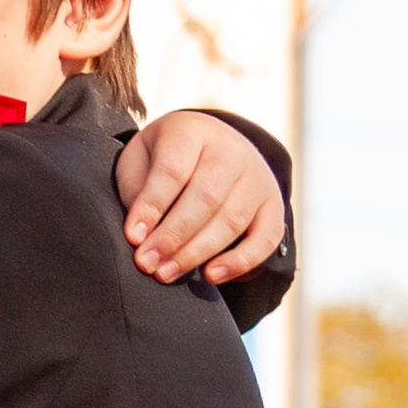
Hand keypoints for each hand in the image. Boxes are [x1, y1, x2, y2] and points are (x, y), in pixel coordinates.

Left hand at [114, 111, 283, 286]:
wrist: (212, 148)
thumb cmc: (166, 161)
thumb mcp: (141, 161)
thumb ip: (138, 192)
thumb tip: (139, 236)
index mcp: (192, 131)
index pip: (174, 169)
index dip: (152, 206)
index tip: (133, 237)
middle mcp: (232, 150)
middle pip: (205, 197)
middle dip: (173, 236)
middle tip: (146, 263)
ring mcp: (257, 177)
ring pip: (231, 220)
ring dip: (196, 253)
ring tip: (166, 273)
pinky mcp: (273, 205)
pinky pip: (265, 238)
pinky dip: (240, 262)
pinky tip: (211, 276)